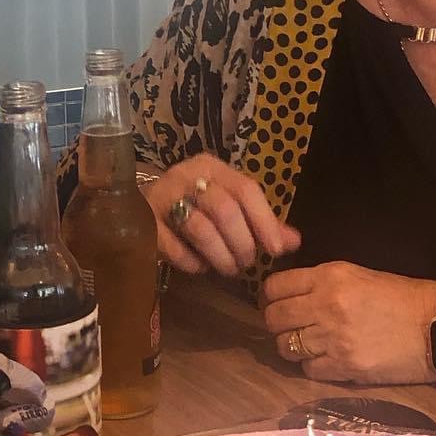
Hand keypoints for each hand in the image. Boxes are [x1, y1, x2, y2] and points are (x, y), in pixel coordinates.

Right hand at [144, 156, 299, 276]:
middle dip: (242, 244)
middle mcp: (186, 176)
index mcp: (211, 167)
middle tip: (246, 263)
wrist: (140, 204)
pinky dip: (194, 263)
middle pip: (225, 210)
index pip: (246, 189)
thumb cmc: (194, 205)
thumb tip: (294, 241)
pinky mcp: (145, 224)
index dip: (264, 222)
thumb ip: (260, 221)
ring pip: (201, 229)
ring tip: (228, 268)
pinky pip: (176, 249)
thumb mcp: (227, 203)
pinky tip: (200, 266)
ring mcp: (162, 198)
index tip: (276, 250)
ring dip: (221, 256)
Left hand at [262, 262, 435, 384]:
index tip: (274, 301)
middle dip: (275, 322)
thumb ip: (320, 281)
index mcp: (329, 276)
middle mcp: (326, 305)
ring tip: (306, 344)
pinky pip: (308, 370)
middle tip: (286, 326)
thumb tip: (288, 290)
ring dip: (291, 346)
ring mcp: (334, 339)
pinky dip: (311, 366)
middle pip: (274, 318)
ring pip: (286, 346)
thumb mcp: (356, 274)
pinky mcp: (346, 368)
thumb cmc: (400, 296)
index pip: (275, 286)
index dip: (270, 296)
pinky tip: (325, 359)